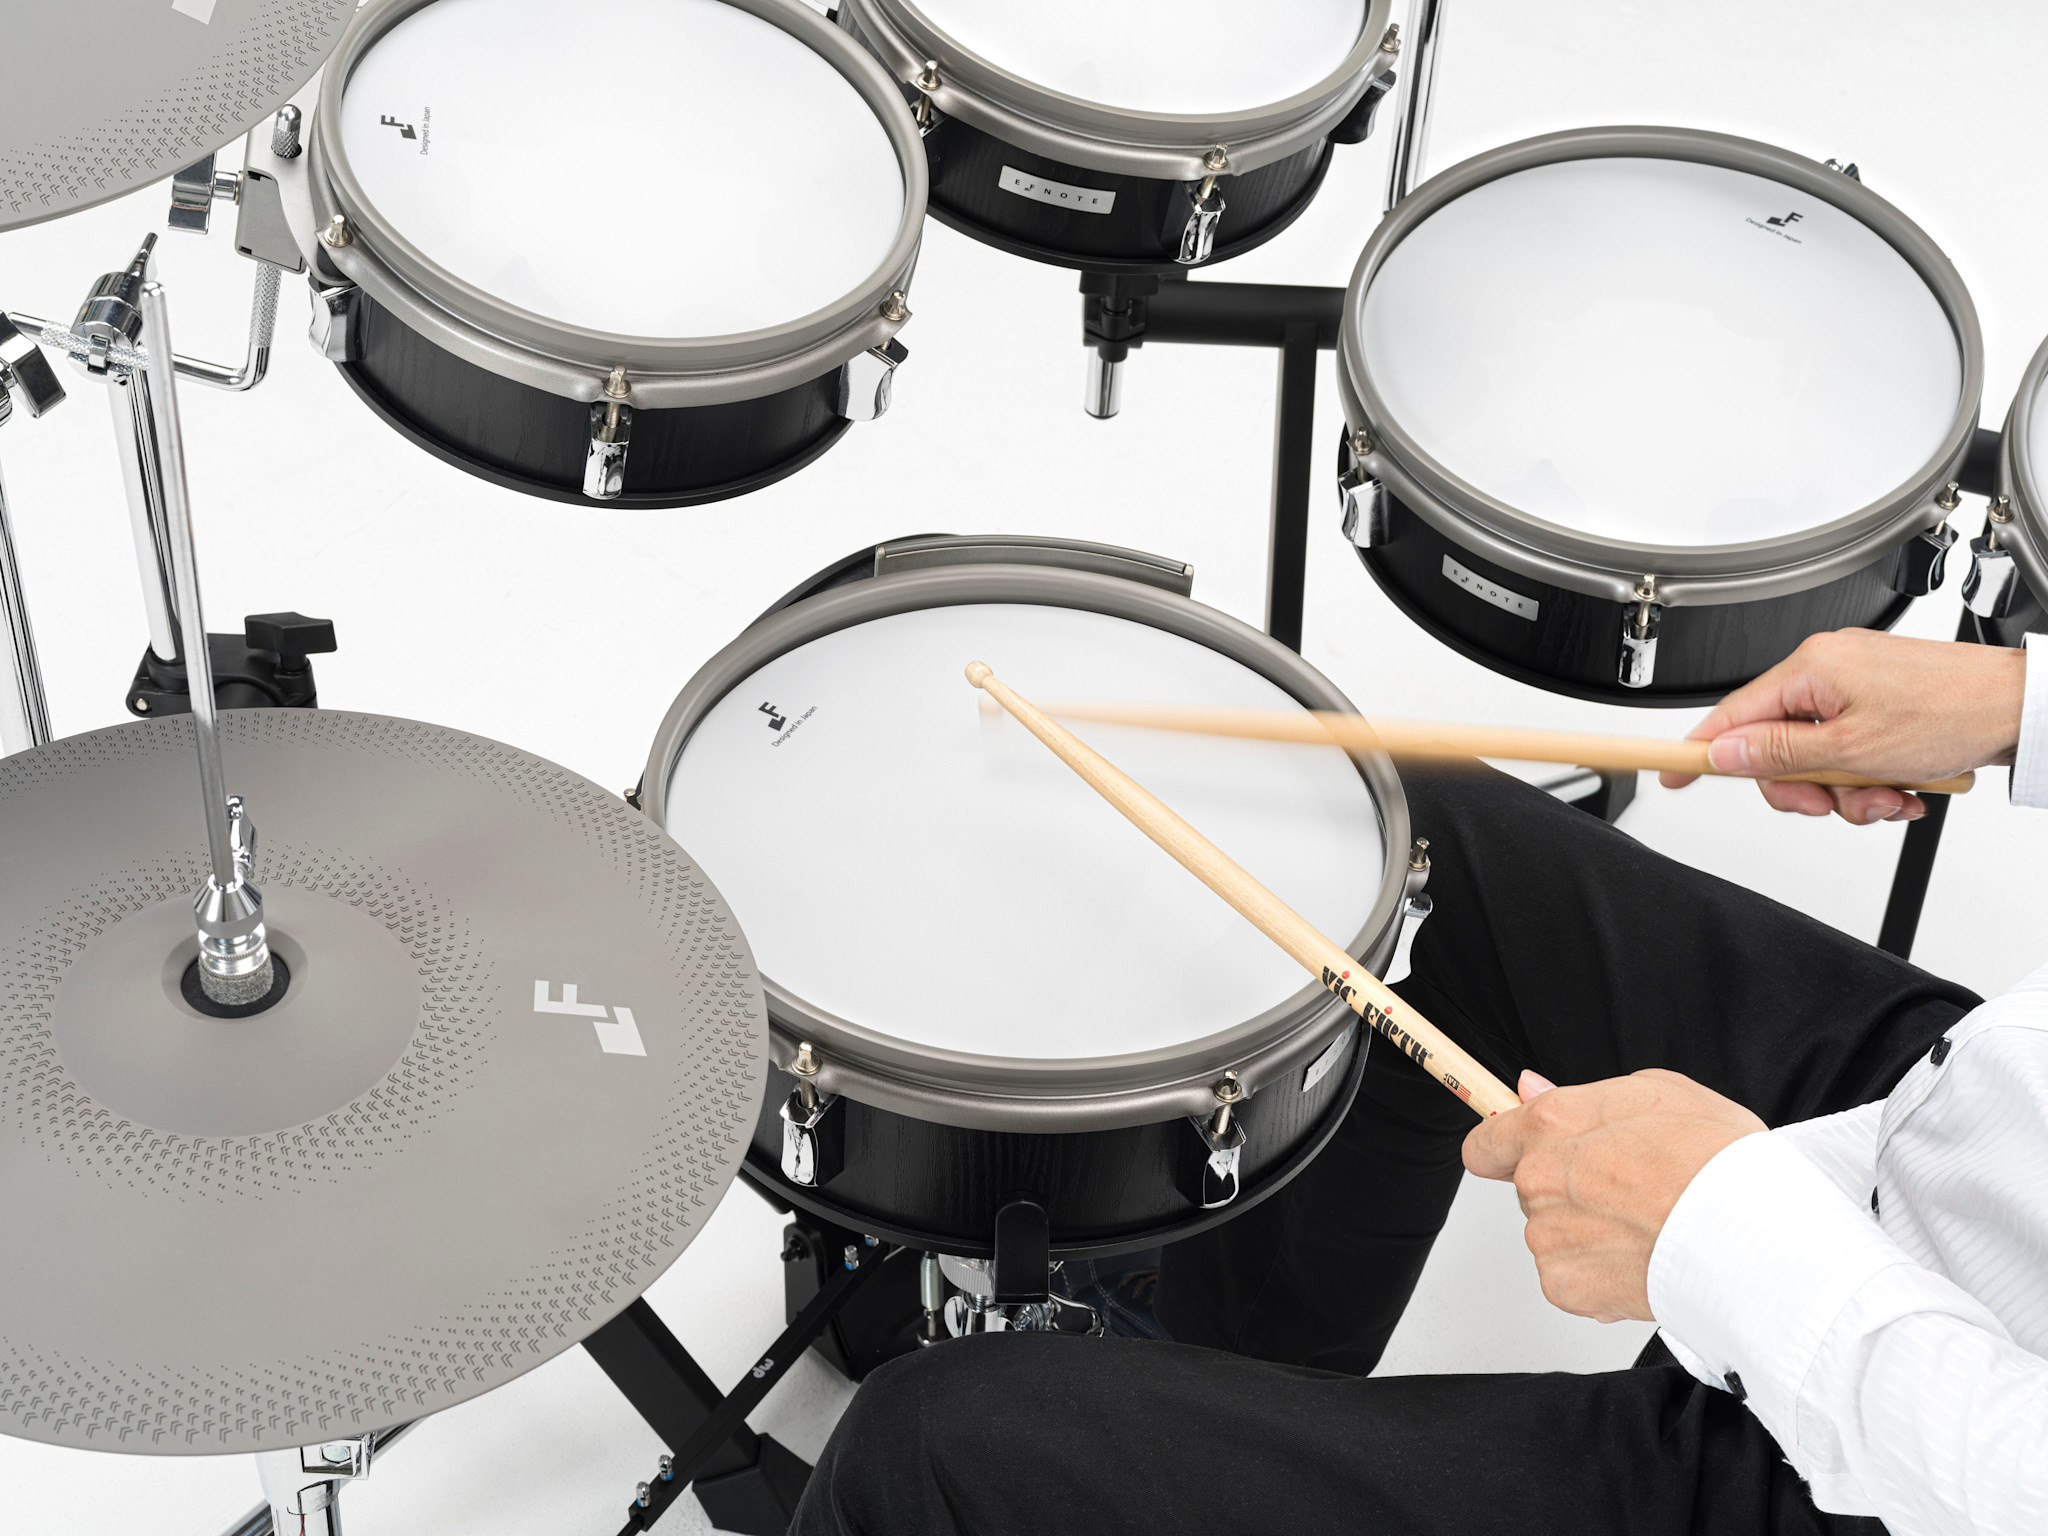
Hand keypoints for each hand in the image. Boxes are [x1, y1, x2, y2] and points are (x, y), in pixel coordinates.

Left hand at [1462, 1069, 1764, 1322]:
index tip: (1513, 1156)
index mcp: (1553, 1124)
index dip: (1501, 1149)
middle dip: (1568, 1190)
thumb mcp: (1658, 1093)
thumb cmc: (1720, 1161)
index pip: (1487, 1142)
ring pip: (1553, 1234)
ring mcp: (1547, 1235)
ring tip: (1650, 1228)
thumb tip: (1531, 1090)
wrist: (1757, 1237)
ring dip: (1587, 1234)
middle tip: (1630, 1193)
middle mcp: (1538, 1178)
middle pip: (1531, 1189)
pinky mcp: (1563, 1285)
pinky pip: (1569, 1279)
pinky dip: (1598, 1277)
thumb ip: (1581, 1095)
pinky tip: (1643, 1261)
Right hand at [1658, 629, 2025, 823]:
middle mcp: (1828, 668)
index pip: (1732, 715)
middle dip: (1807, 787)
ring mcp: (1856, 685)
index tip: (1672, 771)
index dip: (1698, 749)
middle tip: (1834, 804)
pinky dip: (1872, 777)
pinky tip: (1903, 784)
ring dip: (1851, 790)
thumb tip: (1726, 754)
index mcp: (1811, 668)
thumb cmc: (1952, 712)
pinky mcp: (1881, 701)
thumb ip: (1779, 756)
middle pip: (1776, 745)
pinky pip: (1850, 750)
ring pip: (1818, 757)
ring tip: (1890, 796)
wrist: (2021, 707)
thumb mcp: (1851, 751)